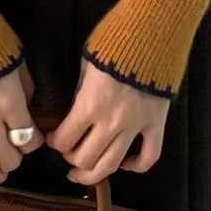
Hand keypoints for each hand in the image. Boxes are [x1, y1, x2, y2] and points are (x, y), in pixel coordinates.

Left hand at [45, 56, 168, 185]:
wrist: (152, 36)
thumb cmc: (114, 45)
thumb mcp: (87, 64)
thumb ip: (80, 92)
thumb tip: (73, 111)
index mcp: (89, 105)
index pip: (64, 140)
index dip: (55, 143)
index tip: (53, 139)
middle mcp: (111, 122)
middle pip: (85, 159)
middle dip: (71, 159)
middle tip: (68, 153)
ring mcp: (136, 126)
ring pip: (112, 165)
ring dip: (94, 174)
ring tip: (85, 172)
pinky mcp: (156, 125)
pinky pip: (148, 157)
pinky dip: (135, 167)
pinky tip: (124, 163)